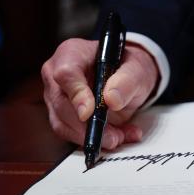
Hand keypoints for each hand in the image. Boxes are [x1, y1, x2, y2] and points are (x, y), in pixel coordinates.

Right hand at [41, 38, 158, 148]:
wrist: (129, 79)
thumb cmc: (128, 68)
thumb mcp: (137, 70)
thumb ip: (126, 81)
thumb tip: (111, 100)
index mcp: (72, 54)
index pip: (65, 74)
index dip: (76, 95)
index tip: (90, 113)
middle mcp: (56, 75)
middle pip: (61, 104)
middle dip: (87, 126)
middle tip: (113, 137)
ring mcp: (56, 97)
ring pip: (63, 124)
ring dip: (92, 137)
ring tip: (120, 137)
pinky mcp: (62, 117)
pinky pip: (72, 134)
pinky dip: (95, 140)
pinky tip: (117, 137)